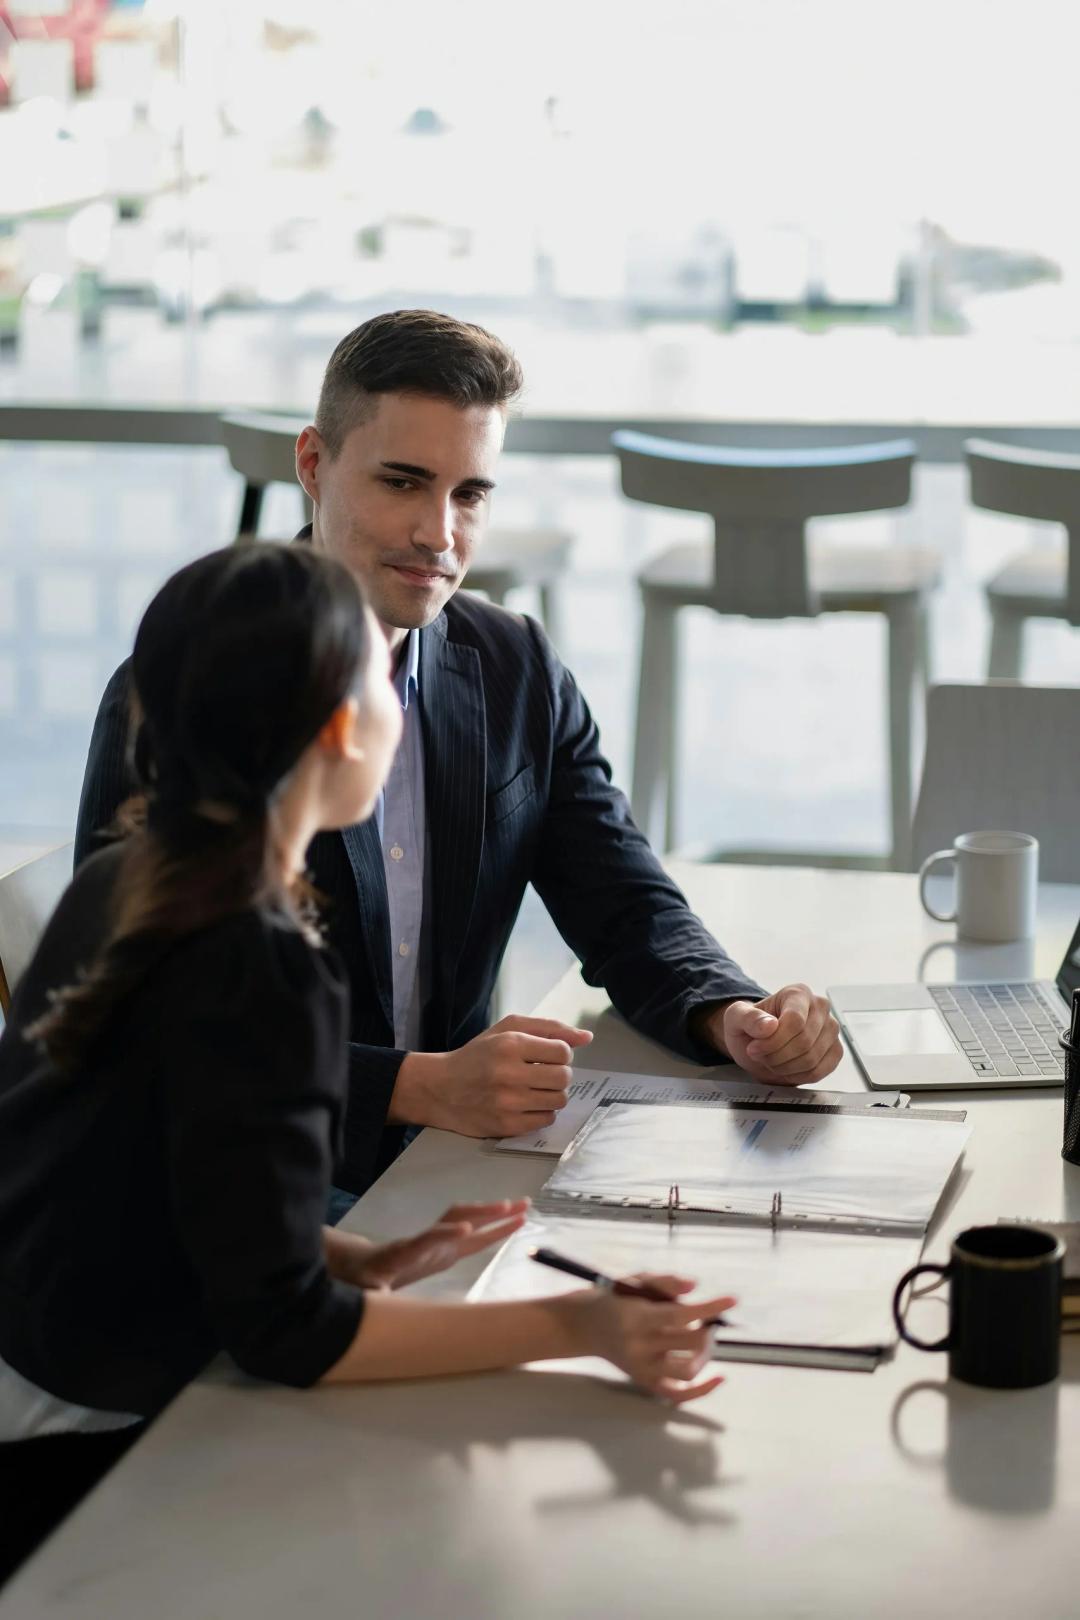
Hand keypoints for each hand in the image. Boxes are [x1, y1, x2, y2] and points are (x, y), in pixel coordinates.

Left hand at [329, 1200, 529, 1290]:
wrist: (367, 1263)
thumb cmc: (367, 1278)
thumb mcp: (367, 1290)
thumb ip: (373, 1296)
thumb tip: (377, 1305)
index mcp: (408, 1251)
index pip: (428, 1239)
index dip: (446, 1234)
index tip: (466, 1229)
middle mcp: (428, 1239)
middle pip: (457, 1220)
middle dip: (484, 1212)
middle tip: (511, 1205)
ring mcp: (440, 1240)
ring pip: (470, 1220)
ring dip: (495, 1212)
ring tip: (524, 1204)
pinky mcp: (449, 1246)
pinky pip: (474, 1233)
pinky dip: (494, 1225)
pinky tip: (514, 1219)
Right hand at [391, 1016, 592, 1136]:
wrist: (441, 1088)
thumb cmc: (478, 1055)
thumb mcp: (507, 1029)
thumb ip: (549, 1028)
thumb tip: (587, 1038)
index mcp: (510, 1044)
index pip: (563, 1051)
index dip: (560, 1054)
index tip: (547, 1056)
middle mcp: (508, 1073)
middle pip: (564, 1077)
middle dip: (558, 1074)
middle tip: (541, 1074)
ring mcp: (507, 1103)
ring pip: (559, 1100)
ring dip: (552, 1094)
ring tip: (534, 1089)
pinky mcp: (506, 1126)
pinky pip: (546, 1120)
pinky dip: (541, 1112)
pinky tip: (525, 1104)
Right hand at [577, 1272, 732, 1403]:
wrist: (584, 1326)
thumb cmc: (614, 1298)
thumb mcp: (636, 1280)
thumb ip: (665, 1281)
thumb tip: (695, 1286)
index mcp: (637, 1317)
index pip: (680, 1315)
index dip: (709, 1308)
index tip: (732, 1301)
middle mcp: (640, 1346)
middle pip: (689, 1344)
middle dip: (707, 1330)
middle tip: (708, 1321)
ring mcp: (642, 1369)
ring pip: (687, 1371)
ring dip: (705, 1355)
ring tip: (704, 1340)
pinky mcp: (644, 1382)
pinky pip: (677, 1395)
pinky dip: (701, 1391)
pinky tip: (720, 1378)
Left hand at [706, 983, 842, 1085]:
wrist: (757, 1042)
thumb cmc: (750, 1027)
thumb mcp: (736, 1017)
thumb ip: (747, 1018)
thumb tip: (769, 1025)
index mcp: (798, 993)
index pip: (795, 1021)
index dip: (773, 1041)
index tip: (754, 1048)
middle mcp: (820, 1008)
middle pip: (804, 1042)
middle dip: (776, 1056)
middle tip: (761, 1056)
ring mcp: (831, 1030)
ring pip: (812, 1059)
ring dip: (785, 1067)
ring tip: (771, 1061)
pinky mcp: (835, 1051)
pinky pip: (820, 1071)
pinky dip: (798, 1076)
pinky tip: (785, 1068)